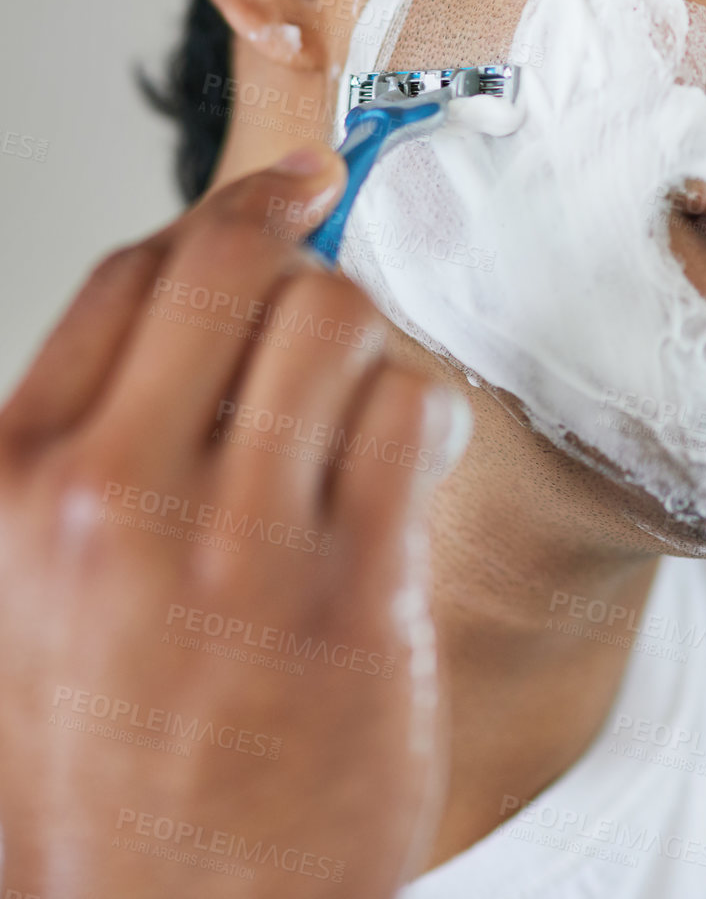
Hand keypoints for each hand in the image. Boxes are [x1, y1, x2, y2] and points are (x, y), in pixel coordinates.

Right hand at [0, 148, 466, 896]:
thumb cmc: (110, 752)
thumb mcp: (32, 584)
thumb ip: (94, 438)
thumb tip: (195, 294)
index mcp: (21, 480)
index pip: (136, 271)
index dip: (227, 213)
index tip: (280, 191)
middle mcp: (115, 498)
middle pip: (240, 265)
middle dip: (302, 241)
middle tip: (330, 249)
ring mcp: (240, 544)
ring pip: (336, 319)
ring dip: (367, 337)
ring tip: (362, 396)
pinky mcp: (355, 592)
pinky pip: (413, 410)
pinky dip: (427, 412)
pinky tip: (412, 457)